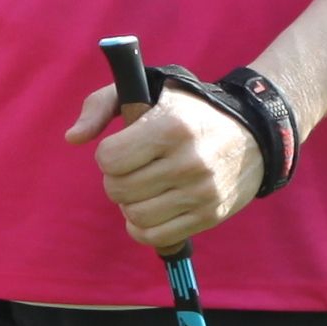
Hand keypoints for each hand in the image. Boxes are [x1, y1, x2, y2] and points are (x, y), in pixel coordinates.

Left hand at [66, 83, 256, 255]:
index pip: (110, 158)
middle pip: (118, 190)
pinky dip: (142, 227)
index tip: (122, 147)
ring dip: (129, 205)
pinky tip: (149, 208)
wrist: (254, 132)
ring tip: (142, 188)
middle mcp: (187, 162)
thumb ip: (101, 105)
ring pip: (134, 216)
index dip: (108, 155)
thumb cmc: (190, 109)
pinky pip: (155, 237)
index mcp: (170, 127)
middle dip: (116, 179)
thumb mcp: (147, 88)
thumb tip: (72, 138)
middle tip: (132, 169)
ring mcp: (201, 192)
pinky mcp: (209, 216)